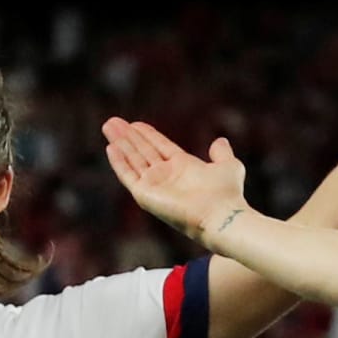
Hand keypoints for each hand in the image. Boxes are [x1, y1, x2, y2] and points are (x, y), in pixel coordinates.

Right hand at [102, 118, 250, 247]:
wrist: (219, 215)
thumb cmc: (226, 194)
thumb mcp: (228, 166)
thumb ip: (221, 153)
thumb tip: (219, 141)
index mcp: (183, 167)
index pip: (159, 147)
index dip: (147, 135)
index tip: (134, 123)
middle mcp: (166, 176)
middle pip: (142, 151)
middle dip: (127, 136)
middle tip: (112, 122)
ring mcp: (154, 186)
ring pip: (132, 159)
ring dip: (120, 143)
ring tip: (108, 126)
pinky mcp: (145, 195)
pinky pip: (128, 175)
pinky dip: (119, 161)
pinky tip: (111, 147)